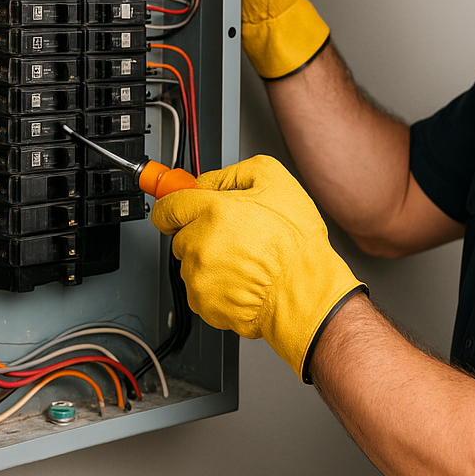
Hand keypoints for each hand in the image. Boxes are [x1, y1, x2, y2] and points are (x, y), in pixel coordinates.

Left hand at [151, 154, 365, 379]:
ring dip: (209, 260)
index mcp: (213, 211)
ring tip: (243, 259)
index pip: (169, 206)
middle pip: (181, 235)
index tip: (172, 208)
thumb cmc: (296, 244)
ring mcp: (199, 276)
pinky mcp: (204, 303)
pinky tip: (241, 278)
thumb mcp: (275, 181)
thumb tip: (211, 181)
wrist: (304, 292)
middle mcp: (200, 244)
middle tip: (231, 236)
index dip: (172, 206)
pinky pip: (200, 289)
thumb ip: (234, 173)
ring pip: (191, 263)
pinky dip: (216, 285)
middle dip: (200, 233)